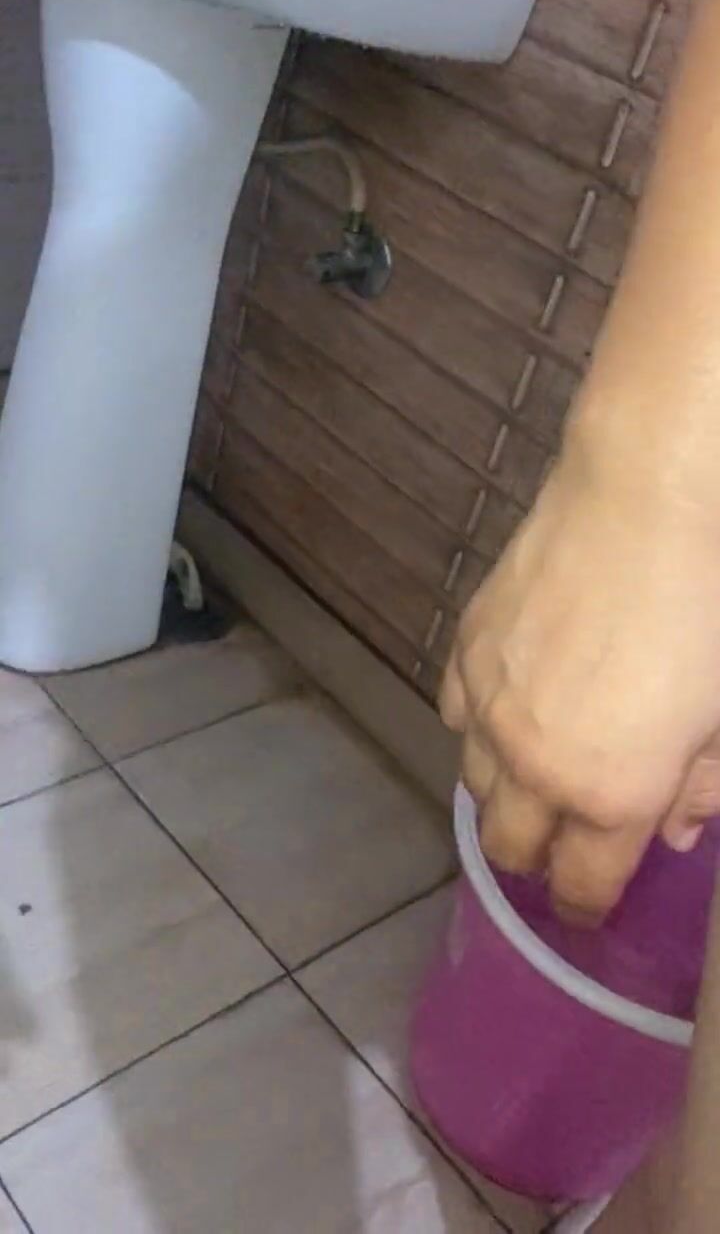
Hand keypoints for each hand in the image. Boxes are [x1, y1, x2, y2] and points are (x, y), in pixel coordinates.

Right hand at [440, 453, 719, 922]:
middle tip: (566, 838)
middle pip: (509, 848)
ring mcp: (488, 708)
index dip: (586, 906)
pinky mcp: (464, 653)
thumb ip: (702, 785)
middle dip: (538, 858)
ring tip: (539, 767)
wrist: (643, 506)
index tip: (589, 904)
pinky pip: (455, 717)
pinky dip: (479, 727)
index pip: (580, 887)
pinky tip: (509, 705)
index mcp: (609, 795)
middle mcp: (535, 766)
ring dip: (507, 793)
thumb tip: (675, 831)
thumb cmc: (706, 612)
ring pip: (475, 786)